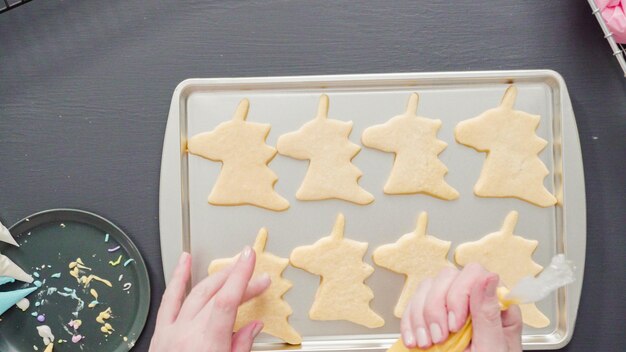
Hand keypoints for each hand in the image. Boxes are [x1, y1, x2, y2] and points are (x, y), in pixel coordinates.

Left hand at [150, 248, 270, 351]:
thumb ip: (241, 346)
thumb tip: (252, 327)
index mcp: (206, 344)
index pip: (227, 299)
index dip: (241, 275)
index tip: (250, 258)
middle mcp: (186, 334)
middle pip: (215, 294)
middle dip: (238, 279)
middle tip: (256, 276)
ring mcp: (170, 333)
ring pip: (194, 293)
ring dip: (215, 276)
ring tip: (230, 264)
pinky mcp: (160, 335)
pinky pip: (168, 300)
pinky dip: (177, 279)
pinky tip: (183, 264)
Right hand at [400, 264, 521, 351]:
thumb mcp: (491, 349)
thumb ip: (488, 314)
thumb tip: (489, 278)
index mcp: (496, 307)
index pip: (475, 274)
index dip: (460, 293)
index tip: (455, 323)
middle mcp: (473, 302)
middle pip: (446, 277)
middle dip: (436, 307)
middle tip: (440, 337)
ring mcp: (449, 308)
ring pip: (426, 288)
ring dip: (421, 316)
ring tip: (427, 343)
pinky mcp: (431, 317)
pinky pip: (413, 304)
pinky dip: (410, 322)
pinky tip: (416, 341)